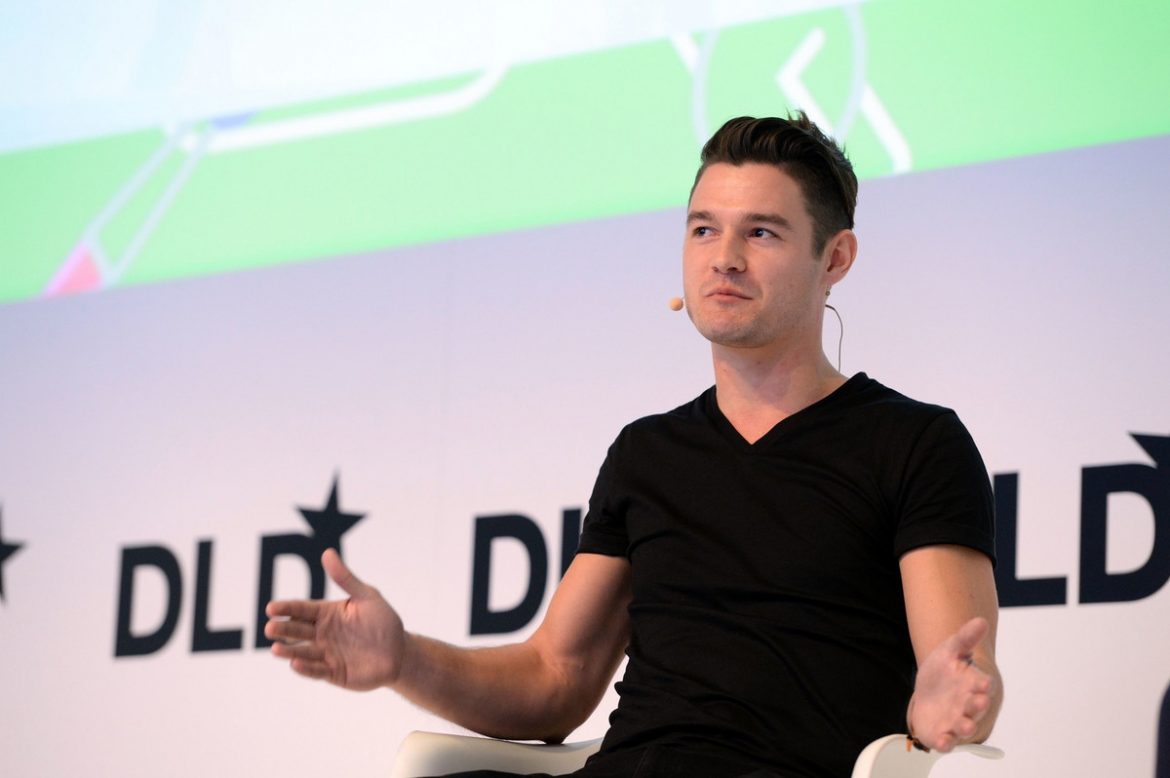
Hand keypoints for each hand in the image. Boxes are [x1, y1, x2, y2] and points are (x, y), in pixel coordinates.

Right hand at [265, 549, 405, 690]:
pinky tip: (295, 664)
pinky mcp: (333, 673)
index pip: (302, 610)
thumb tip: (327, 552)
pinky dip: (306, 668)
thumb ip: (346, 578)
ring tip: (276, 648)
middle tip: (269, 628)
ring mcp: (326, 654)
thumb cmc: (382, 621)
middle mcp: (321, 634)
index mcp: (326, 613)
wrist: (399, 652)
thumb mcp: (367, 596)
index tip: (271, 608)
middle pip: (297, 631)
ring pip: (302, 652)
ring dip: (289, 651)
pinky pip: (317, 670)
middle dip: (283, 629)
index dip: (286, 609)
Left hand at [907, 616, 995, 751]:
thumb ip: (965, 638)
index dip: (984, 683)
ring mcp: (956, 720)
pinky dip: (946, 742)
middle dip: (978, 705)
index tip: (984, 682)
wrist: (931, 692)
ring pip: (964, 725)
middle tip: (980, 702)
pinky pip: (946, 740)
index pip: (983, 684)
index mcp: (973, 683)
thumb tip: (980, 621)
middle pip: (976, 706)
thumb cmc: (946, 671)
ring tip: (966, 725)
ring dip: (966, 726)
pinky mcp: (943, 733)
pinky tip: (942, 741)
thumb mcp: (951, 650)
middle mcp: (969, 704)